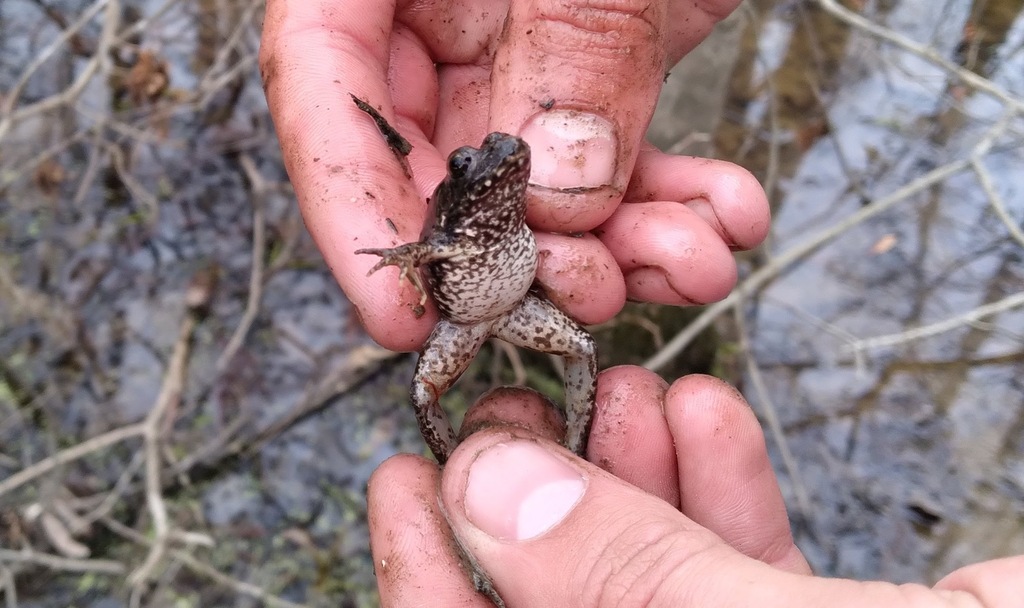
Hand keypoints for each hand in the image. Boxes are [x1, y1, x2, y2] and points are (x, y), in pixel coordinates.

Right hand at [260, 0, 768, 350]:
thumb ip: (568, 40)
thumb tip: (553, 199)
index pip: (325, 83)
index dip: (358, 210)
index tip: (408, 317)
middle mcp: (447, 1)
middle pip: (444, 157)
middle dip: (522, 252)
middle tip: (587, 297)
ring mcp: (532, 35)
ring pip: (548, 179)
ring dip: (621, 243)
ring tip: (694, 263)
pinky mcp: (613, 56)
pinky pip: (625, 153)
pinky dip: (676, 201)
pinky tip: (727, 218)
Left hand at [367, 370, 1023, 606]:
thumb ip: (630, 588)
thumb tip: (485, 496)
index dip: (429, 584)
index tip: (396, 474)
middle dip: (541, 506)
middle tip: (517, 399)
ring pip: (665, 590)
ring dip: (636, 481)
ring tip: (621, 386)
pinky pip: (760, 582)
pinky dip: (728, 496)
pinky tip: (707, 410)